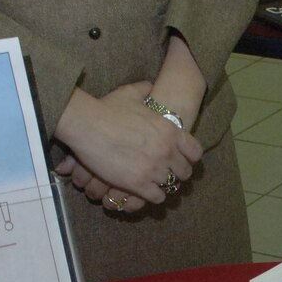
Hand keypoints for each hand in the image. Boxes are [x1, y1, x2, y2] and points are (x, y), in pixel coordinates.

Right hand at [54, 81, 202, 206]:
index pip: (195, 152)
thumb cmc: (107, 108)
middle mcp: (167, 151)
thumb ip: (145, 89)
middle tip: (166, 173)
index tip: (180, 159)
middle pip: (185, 172)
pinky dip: (152, 196)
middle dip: (176, 173)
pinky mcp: (139, 184)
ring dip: (163, 185)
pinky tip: (145, 191)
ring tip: (154, 183)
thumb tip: (150, 85)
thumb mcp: (130, 94)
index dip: (189, 157)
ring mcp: (154, 169)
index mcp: (170, 131)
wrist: (87, 124)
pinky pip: (157, 197)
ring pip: (171, 186)